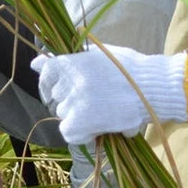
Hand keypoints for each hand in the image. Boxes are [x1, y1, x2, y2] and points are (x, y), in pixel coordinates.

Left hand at [31, 43, 187, 143]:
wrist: (153, 87)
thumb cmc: (131, 70)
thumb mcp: (99, 54)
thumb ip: (70, 58)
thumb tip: (35, 63)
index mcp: (71, 61)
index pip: (45, 71)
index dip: (49, 82)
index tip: (56, 90)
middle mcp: (68, 80)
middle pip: (57, 96)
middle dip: (70, 100)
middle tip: (94, 102)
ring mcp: (73, 100)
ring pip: (64, 114)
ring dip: (78, 116)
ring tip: (102, 113)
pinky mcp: (80, 120)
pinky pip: (68, 131)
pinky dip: (81, 133)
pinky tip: (97, 128)